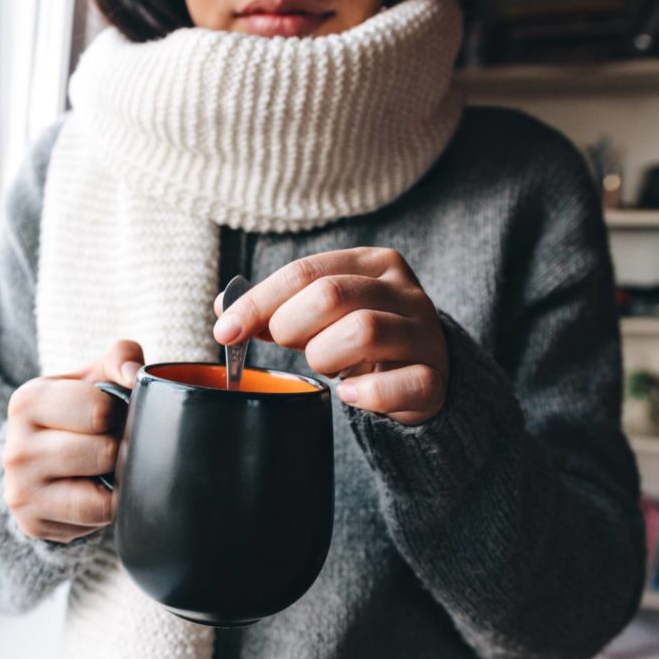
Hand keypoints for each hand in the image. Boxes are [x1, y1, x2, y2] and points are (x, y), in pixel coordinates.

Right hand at [3, 340, 143, 542]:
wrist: (41, 459)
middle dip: (120, 448)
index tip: (110, 413)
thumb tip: (135, 374)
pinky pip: (94, 521)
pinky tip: (94, 491)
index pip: (99, 411)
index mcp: (27, 402)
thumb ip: (121, 356)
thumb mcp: (95, 375)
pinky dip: (105, 509)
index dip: (119, 412)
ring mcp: (20, 491)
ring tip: (104, 468)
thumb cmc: (79, 410)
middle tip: (111, 444)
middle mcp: (15, 449)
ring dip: (116, 482)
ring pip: (100, 496)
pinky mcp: (32, 524)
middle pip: (104, 453)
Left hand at [213, 248, 447, 425]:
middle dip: (291, 326)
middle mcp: (403, 291)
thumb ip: (275, 308)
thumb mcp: (318, 315)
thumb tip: (224, 309)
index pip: (304, 271)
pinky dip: (366, 393)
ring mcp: (424, 333)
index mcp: (371, 264)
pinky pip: (401, 383)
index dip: (258, 302)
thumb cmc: (357, 339)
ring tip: (325, 367)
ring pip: (364, 331)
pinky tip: (349, 395)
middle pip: (331, 294)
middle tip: (286, 346)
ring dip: (325, 356)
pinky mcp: (434, 378)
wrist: (420, 376)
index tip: (225, 331)